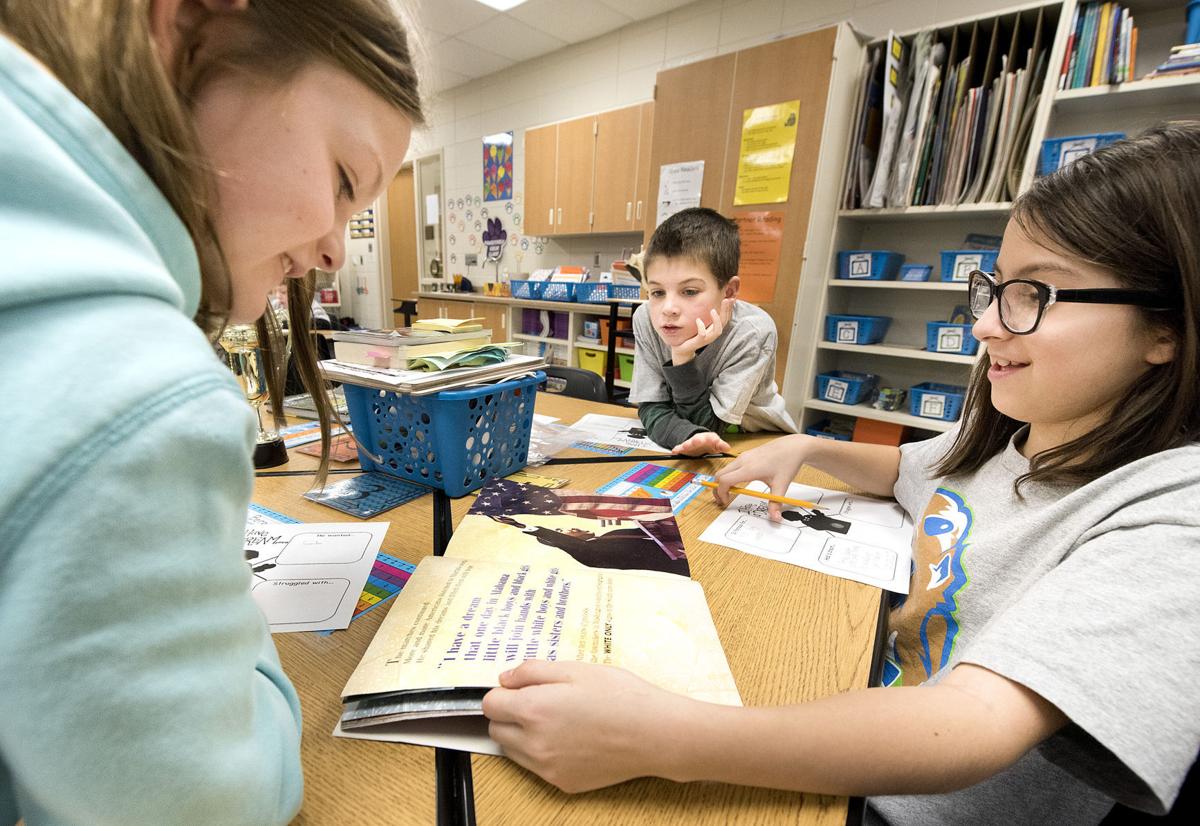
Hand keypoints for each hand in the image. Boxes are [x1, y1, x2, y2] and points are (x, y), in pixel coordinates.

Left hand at [482, 660, 687, 792]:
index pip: (490, 703)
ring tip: (555, 719)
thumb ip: (532, 671)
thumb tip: (505, 678)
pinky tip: (569, 738)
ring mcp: (547, 767)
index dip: (503, 691)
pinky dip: (541, 752)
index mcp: (533, 709)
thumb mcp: (575, 668)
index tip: (520, 687)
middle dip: (509, 713)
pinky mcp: (561, 782)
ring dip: (521, 734)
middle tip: (540, 701)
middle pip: (496, 729)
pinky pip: (535, 767)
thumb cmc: (620, 696)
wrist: (654, 734)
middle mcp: (534, 743)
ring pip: (512, 750)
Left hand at [670, 298, 734, 364]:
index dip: (729, 309)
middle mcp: (713, 334)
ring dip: (717, 320)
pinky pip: (702, 335)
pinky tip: (698, 320)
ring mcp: (706, 339)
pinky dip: (701, 327)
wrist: (682, 348)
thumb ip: (706, 317)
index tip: (731, 298)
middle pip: (724, 323)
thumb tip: (710, 304)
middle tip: (727, 300)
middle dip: (726, 311)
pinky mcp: (698, 342)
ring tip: (713, 310)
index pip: (726, 318)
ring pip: (717, 331)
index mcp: (714, 328)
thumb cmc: (691, 334)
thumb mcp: (700, 323)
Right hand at [671, 431, 730, 456]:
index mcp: (708, 438)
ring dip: (685, 446)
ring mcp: (690, 443)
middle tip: (696, 442)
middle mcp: (698, 439)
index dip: (714, 442)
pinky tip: (674, 451)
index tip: (714, 445)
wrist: (700, 441)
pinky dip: (677, 449)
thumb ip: (721, 445)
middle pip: (697, 440)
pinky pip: (679, 448)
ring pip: (687, 444)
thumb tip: (728, 448)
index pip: (711, 438)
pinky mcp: (683, 448)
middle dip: (696, 441)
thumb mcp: (717, 444)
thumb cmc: (710, 443)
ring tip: (682, 448)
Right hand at [714, 435, 806, 521]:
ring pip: (724, 470)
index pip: (724, 481)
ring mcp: (743, 456)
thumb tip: (775, 518)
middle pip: (719, 475)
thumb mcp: (781, 485)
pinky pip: (731, 466)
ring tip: (731, 493)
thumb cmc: (787, 462)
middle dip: (717, 489)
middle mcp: (743, 461)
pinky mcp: (746, 455)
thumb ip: (775, 503)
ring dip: (723, 482)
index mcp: (749, 469)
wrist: (793, 446)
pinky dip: (729, 476)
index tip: (727, 502)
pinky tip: (740, 483)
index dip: (722, 493)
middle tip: (723, 500)